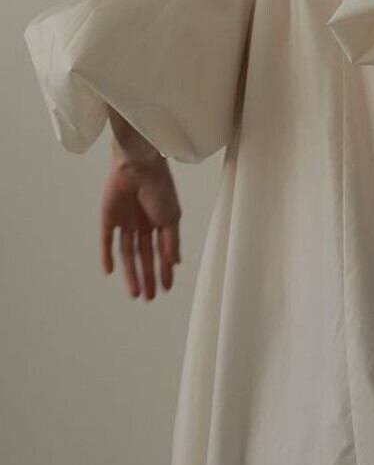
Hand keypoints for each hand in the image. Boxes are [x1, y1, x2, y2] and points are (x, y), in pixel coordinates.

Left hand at [100, 153, 181, 299]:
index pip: (162, 251)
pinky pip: (107, 241)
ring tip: (135, 293)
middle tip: (149, 297)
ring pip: (127, 253)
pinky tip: (109, 271)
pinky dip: (107, 256)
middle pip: (144, 256)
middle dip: (147, 277)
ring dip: (130, 273)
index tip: (166, 288)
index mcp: (161, 222)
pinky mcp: (109, 218)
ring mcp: (126, 221)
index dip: (164, 270)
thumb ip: (172, 241)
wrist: (140, 166)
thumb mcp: (172, 218)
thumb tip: (176, 263)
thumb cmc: (161, 188)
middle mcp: (143, 224)